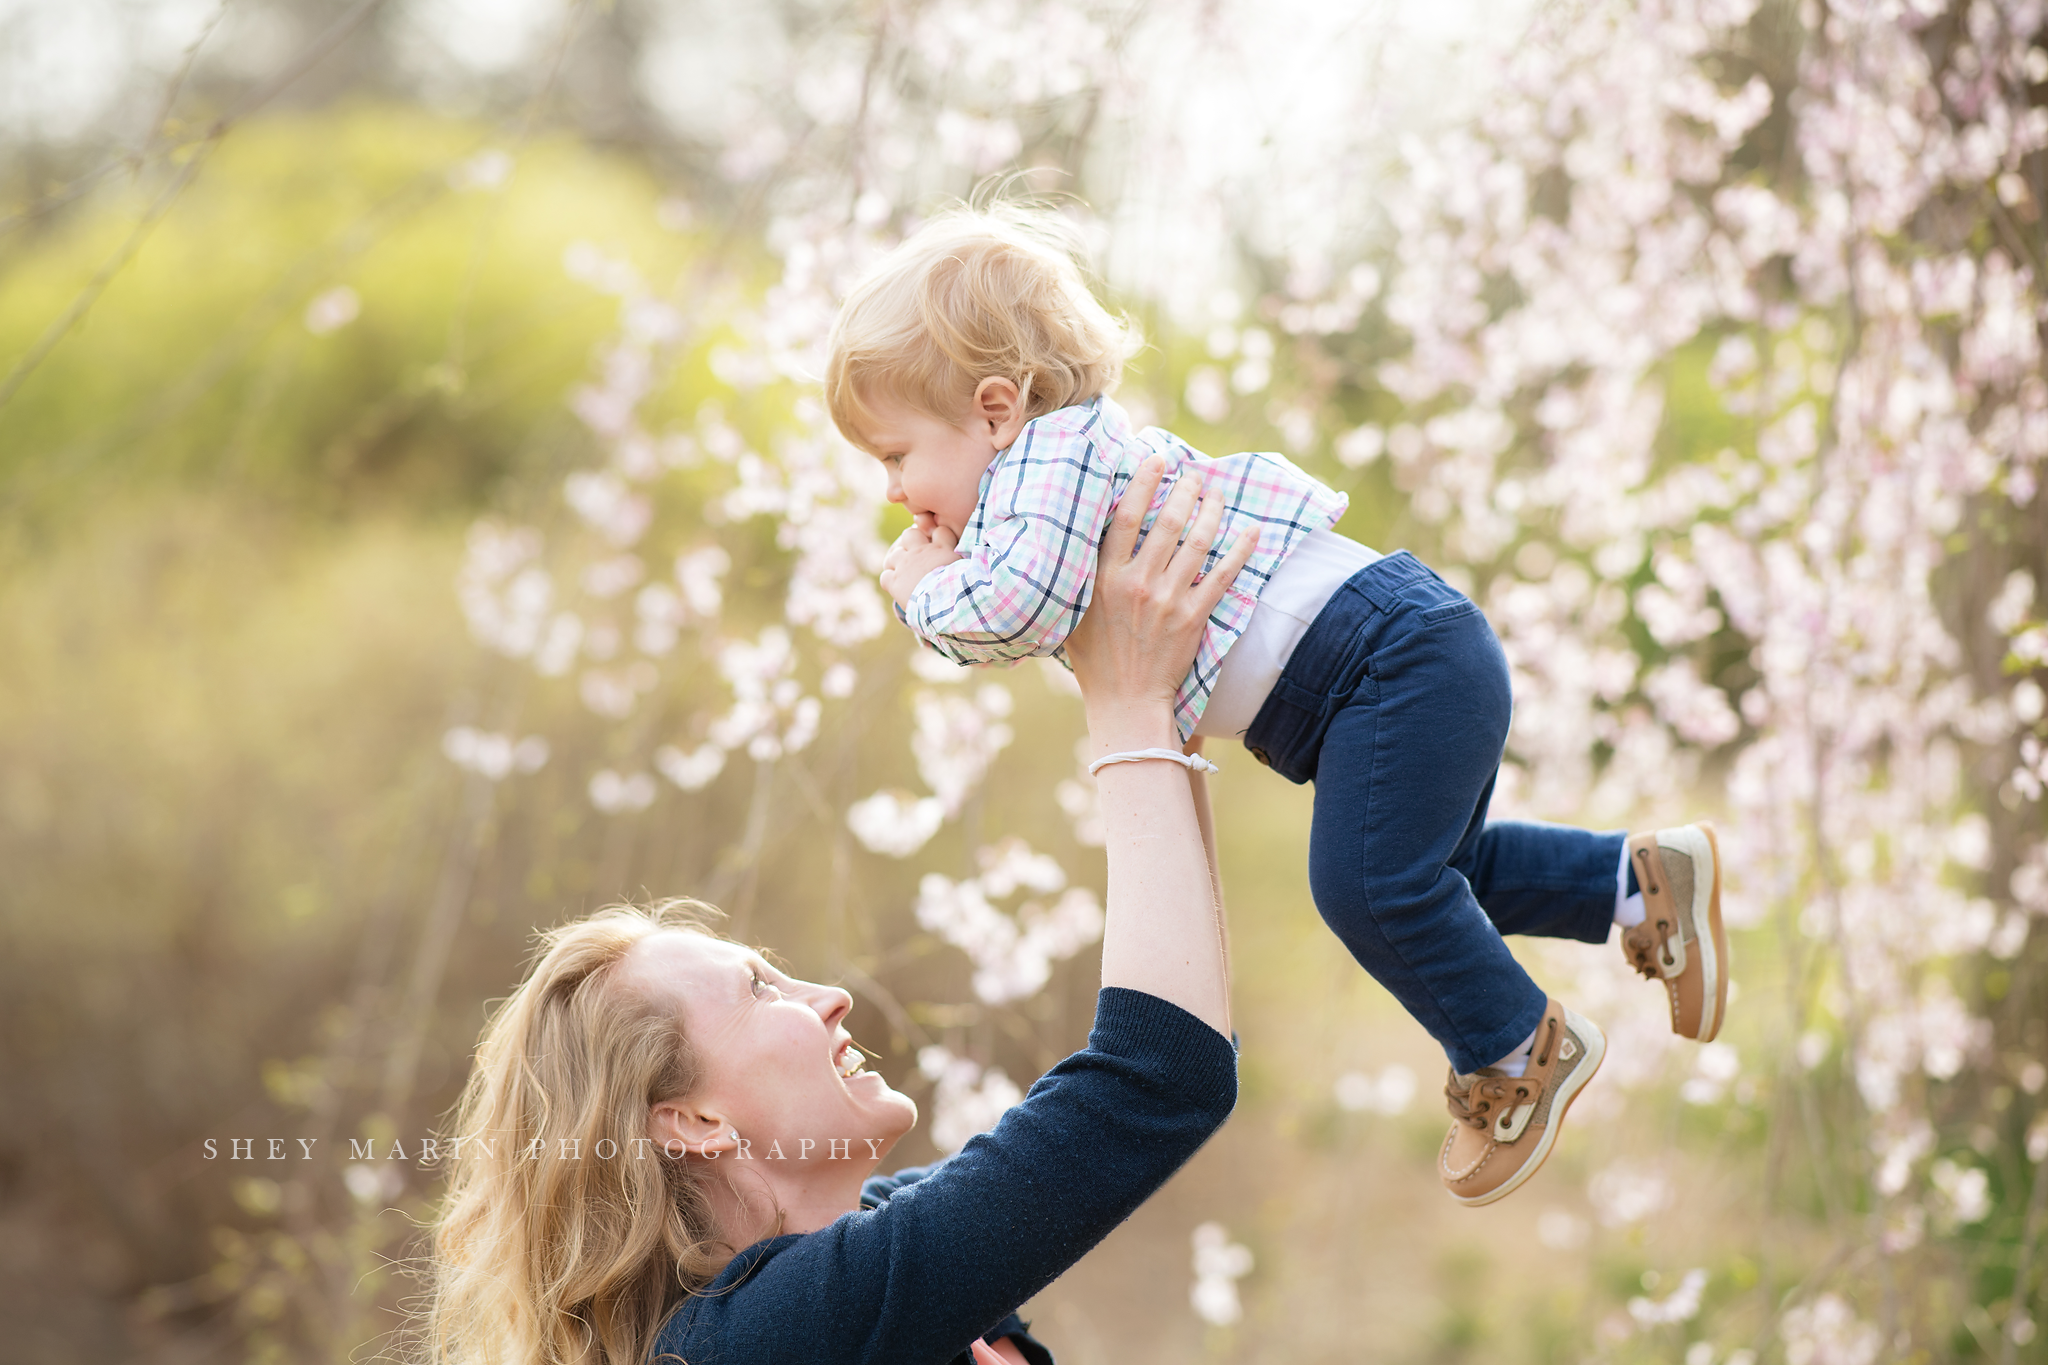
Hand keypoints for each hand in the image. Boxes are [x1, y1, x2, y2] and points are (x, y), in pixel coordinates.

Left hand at [879, 513, 962, 608]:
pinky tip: (898, 587)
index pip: (939, 530)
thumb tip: (980, 557)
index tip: (940, 545)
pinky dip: (890, 581)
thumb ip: (966, 560)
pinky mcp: (895, 583)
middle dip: (911, 542)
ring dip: (898, 563)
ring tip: (906, 574)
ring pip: (894, 554)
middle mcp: (921, 553)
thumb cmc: (963, 590)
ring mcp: (905, 566)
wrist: (947, 606)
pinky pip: (886, 576)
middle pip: (910, 534)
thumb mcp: (970, 570)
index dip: (939, 536)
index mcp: (941, 549)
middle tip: (917, 555)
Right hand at [1065, 457, 1257, 744]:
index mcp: (1104, 578)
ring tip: (1217, 492)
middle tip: (1194, 472)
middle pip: (1167, 522)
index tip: (1158, 459)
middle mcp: (1137, 583)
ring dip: (1211, 510)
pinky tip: (1251, 530)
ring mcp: (1168, 599)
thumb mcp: (1072, 612)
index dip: (1143, 482)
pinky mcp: (1193, 617)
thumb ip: (1080, 574)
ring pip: (1197, 542)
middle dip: (1184, 489)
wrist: (1125, 701)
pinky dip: (1240, 550)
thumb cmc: (1094, 658)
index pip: (1126, 517)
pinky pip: (1222, 575)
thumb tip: (1081, 535)